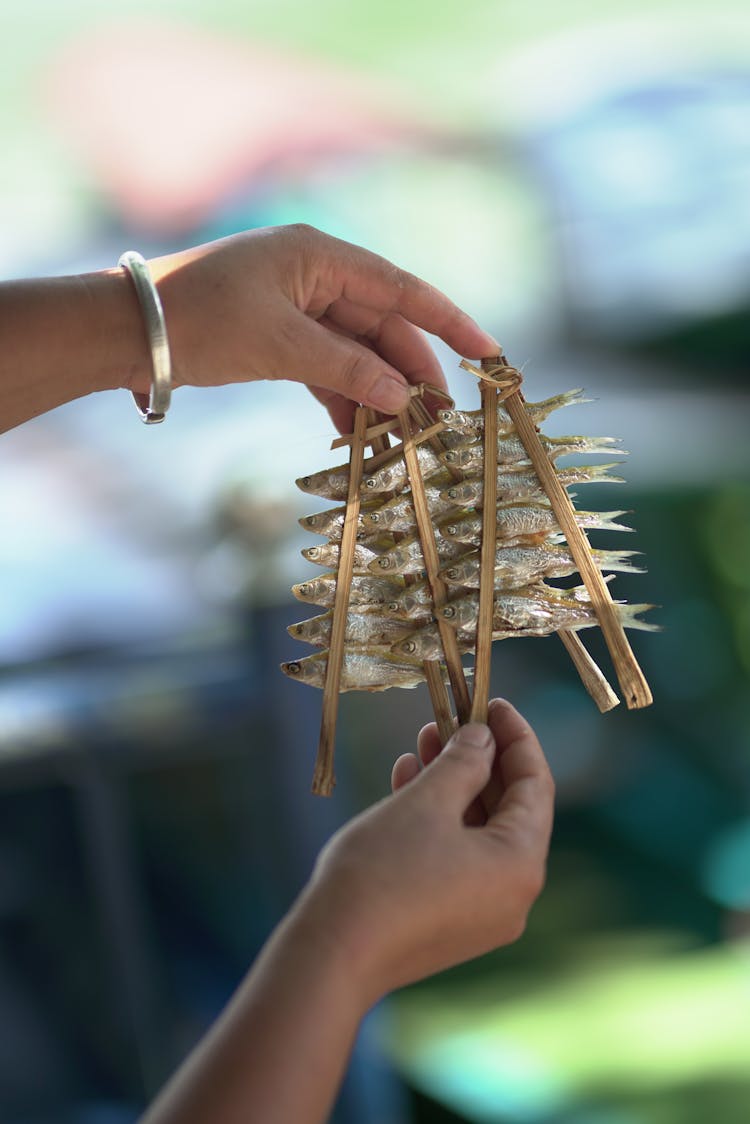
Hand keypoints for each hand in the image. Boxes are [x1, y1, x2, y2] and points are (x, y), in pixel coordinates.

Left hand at [145, 224, 498, 431]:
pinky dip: (342, 397)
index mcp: (319, 256)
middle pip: (382, 327)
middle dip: (411, 374)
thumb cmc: (200, 321)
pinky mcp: (278, 339)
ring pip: (356, 352)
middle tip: (439, 420)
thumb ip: (346, 368)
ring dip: (377, 393)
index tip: (488, 353)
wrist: (127, 333)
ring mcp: (296, 308)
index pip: (402, 289)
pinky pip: (326, 367)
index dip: (449, 322)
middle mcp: (314, 276)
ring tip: (402, 438)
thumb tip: (401, 397)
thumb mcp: (280, 344)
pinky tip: (357, 431)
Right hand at [299, 699, 553, 1005]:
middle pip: (508, 808)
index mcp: (521, 863)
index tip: (491, 701)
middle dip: (478, 758)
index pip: (536, 784)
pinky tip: (406, 784)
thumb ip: (463, 762)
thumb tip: (483, 739)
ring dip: (453, 785)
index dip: (516, 736)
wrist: (333, 954)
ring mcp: (484, 914)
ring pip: (479, 831)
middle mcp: (514, 894)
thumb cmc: (383, 871)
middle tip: (449, 717)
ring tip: (420, 743)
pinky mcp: (451, 923)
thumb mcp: (427, 802)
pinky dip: (439, 820)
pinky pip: (458, 857)